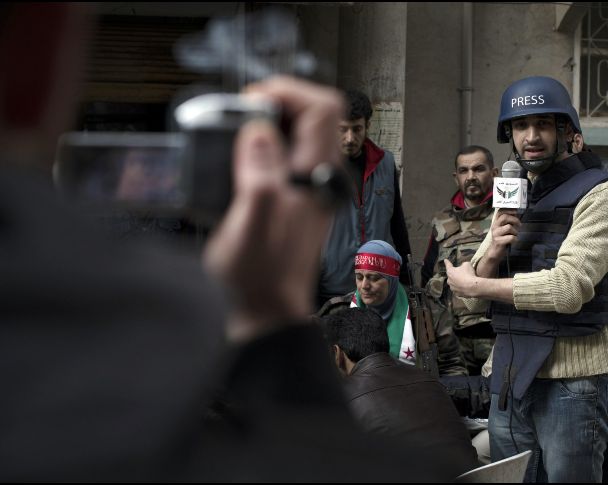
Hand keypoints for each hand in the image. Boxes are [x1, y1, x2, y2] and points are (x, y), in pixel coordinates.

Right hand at [203, 76, 343, 341]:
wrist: (265, 310)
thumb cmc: (258, 275)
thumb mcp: (249, 222)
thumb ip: (258, 173)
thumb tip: (258, 130)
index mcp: (315, 177)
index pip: (321, 108)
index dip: (287, 92)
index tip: (250, 101)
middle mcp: (320, 177)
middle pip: (313, 115)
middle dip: (276, 103)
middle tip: (240, 114)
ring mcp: (310, 186)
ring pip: (300, 132)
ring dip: (270, 123)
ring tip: (237, 132)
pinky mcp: (297, 197)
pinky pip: (287, 153)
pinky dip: (266, 144)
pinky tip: (242, 157)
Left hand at [444, 260, 479, 297]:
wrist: (473, 287)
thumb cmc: (468, 274)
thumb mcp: (467, 264)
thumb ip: (463, 265)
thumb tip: (462, 267)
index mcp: (450, 272)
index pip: (448, 265)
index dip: (447, 262)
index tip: (445, 260)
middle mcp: (449, 280)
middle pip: (451, 276)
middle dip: (455, 274)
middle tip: (462, 273)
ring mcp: (452, 288)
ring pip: (454, 284)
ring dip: (458, 282)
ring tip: (465, 281)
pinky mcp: (457, 294)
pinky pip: (458, 290)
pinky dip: (461, 288)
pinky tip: (466, 287)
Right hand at [485, 209, 520, 262]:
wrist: (495, 251)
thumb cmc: (502, 238)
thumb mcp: (504, 228)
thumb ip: (509, 220)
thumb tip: (516, 211)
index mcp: (496, 222)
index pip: (500, 211)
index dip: (509, 209)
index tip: (516, 211)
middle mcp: (494, 226)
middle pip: (504, 217)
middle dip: (515, 220)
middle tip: (519, 225)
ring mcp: (496, 234)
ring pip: (509, 227)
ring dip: (515, 231)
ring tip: (514, 235)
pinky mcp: (498, 241)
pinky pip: (511, 237)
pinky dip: (515, 239)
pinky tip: (513, 241)